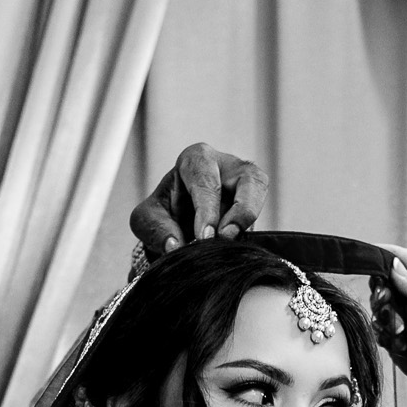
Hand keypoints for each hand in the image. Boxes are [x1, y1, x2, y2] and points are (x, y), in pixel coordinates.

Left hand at [131, 144, 269, 254]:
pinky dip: (250, 230)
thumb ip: (156, 230)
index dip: (207, 209)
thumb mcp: (146, 220)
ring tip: (233, 240)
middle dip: (240, 208)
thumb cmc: (162, 213)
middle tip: (226, 236)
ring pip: (260, 188)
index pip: (206, 179)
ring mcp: (243, 183)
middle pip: (247, 175)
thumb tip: (174, 246)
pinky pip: (260, 214)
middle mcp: (225, 165)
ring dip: (250, 215)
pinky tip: (235, 246)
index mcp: (196, 159)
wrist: (174, 225)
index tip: (204, 236)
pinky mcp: (253, 204)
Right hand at [370, 244, 406, 393]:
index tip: (372, 250)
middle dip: (383, 288)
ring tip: (399, 327)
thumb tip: (396, 269)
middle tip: (385, 298)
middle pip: (388, 281)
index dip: (391, 254)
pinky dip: (386, 333)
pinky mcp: (397, 338)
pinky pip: (380, 329)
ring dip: (385, 314)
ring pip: (381, 306)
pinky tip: (399, 340)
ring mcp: (406, 318)